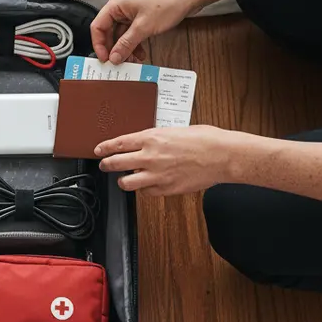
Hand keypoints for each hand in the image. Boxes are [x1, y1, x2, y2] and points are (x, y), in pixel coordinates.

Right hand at [90, 0, 200, 63]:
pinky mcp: (141, 14)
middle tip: (117, 62)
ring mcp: (131, 10)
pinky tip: (140, 52)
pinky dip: (134, 42)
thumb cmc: (169, 2)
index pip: (97, 26)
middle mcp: (121, 5)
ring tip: (131, 60)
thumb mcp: (144, 27)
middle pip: (108, 31)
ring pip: (121, 33)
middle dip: (114, 48)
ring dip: (125, 47)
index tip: (105, 59)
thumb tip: (114, 57)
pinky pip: (132, 31)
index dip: (99, 44)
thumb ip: (126, 44)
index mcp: (116, 3)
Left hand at [94, 125, 245, 195]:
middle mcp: (150, 156)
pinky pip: (146, 192)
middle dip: (106, 165)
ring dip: (123, 180)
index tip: (98, 150)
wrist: (223, 155)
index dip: (104, 148)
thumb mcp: (175, 130)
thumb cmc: (205, 139)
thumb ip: (156, 138)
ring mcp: (157, 174)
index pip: (118, 143)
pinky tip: (148, 184)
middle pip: (115, 163)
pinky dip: (145, 189)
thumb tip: (144, 142)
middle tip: (104, 165)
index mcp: (151, 138)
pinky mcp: (167, 188)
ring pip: (126, 183)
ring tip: (125, 178)